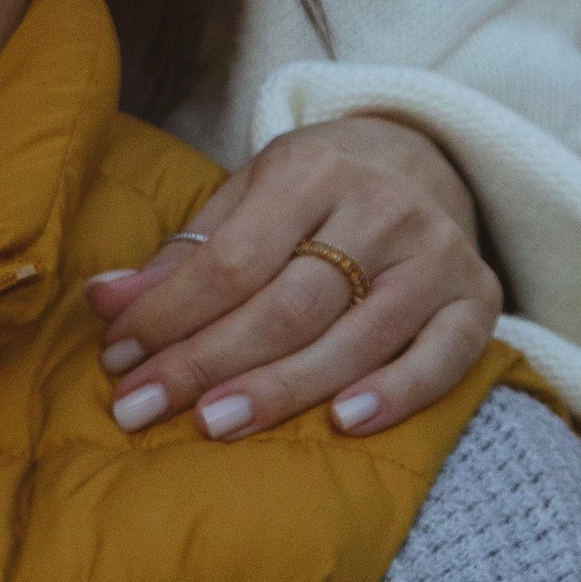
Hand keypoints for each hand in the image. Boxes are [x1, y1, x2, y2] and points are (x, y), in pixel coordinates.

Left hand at [85, 115, 501, 439]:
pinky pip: (443, 356)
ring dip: (282, 390)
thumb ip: (181, 255)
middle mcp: (382, 206)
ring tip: (216, 426)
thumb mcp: (244, 199)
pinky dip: (397, 393)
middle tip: (143, 409)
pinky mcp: (480, 297)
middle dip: (209, 362)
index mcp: (310, 170)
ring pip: (356, 337)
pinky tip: (344, 423)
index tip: (118, 359)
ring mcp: (438, 253)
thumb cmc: (313, 191)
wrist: (422, 155)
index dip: (170, 314)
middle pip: (289, 304)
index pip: (232, 260)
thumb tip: (101, 302)